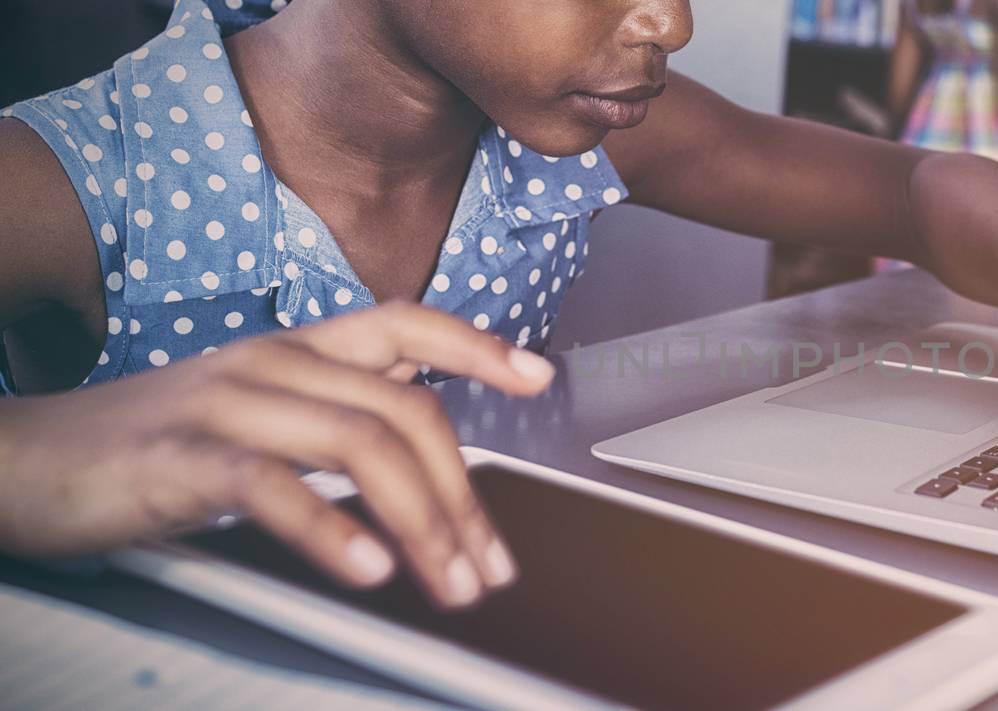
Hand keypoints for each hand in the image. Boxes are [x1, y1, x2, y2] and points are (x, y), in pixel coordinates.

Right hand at [0, 303, 555, 607]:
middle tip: (489, 565)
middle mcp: (271, 362)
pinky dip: (331, 529)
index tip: (540, 377)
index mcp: (294, 347)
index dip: (478, 344)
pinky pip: (274, 484)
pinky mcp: (183, 456)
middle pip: (403, 411)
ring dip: (423, 522)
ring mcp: (227, 403)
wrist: (24, 459)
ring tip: (451, 582)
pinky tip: (368, 570)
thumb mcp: (255, 414)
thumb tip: (418, 450)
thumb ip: (331, 416)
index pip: (405, 324)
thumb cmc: (149, 446)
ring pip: (360, 444)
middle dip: (463, 494)